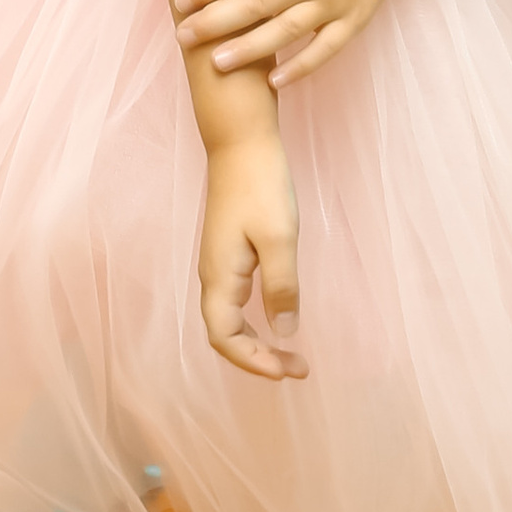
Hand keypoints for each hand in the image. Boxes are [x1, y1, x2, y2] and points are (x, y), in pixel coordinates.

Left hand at [174, 0, 426, 91]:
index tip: (180, 0)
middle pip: (256, 3)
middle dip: (216, 22)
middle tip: (184, 36)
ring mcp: (333, 1)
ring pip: (286, 30)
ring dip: (250, 49)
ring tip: (217, 63)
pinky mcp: (353, 20)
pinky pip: (325, 50)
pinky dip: (301, 68)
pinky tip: (274, 82)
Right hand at [197, 127, 305, 380]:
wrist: (240, 140)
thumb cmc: (260, 185)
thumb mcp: (280, 238)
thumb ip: (282, 287)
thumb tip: (285, 333)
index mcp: (220, 277)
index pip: (225, 339)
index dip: (253, 363)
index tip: (289, 371)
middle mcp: (213, 275)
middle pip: (225, 334)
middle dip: (258, 358)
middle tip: (298, 367)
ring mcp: (218, 262)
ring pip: (229, 319)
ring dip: (256, 341)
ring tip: (290, 353)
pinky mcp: (228, 250)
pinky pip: (235, 300)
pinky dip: (254, 320)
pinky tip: (276, 315)